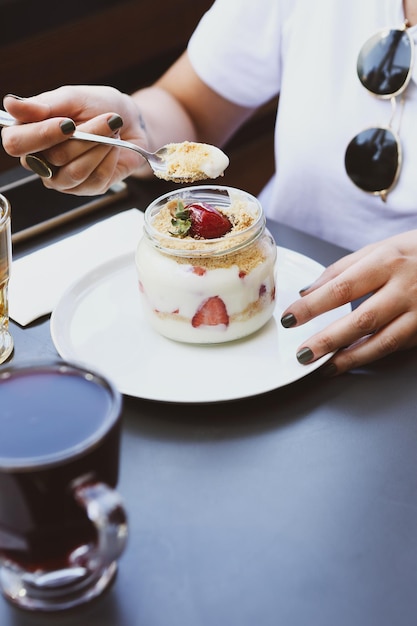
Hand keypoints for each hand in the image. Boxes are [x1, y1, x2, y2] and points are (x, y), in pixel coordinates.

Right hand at [1, 86, 147, 194]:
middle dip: (86, 136)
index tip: (69, 123)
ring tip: (113, 131)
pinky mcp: (85, 189)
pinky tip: (113, 147)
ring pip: (75, 172)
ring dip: (100, 147)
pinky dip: (110, 159)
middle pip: (53, 157)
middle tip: (107, 119)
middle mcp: (41, 161)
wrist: (131, 122)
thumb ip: (42, 105)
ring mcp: (62, 179)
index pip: (16, 143)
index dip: (41, 135)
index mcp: (28, 133)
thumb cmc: (99, 106)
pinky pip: (96, 179)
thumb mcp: (72, 98)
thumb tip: (10, 104)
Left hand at [280, 230, 416, 374]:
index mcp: (386, 262)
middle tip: (303, 353)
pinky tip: (349, 361)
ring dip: (349, 357)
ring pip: (382, 341)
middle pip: (361, 319)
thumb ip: (341, 270)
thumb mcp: (379, 249)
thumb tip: (307, 292)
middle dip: (328, 340)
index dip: (313, 306)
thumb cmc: (413, 252)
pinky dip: (369, 356)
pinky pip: (394, 346)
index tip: (290, 318)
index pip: (342, 287)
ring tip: (323, 365)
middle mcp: (404, 288)